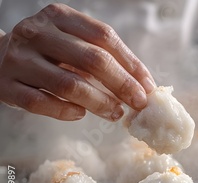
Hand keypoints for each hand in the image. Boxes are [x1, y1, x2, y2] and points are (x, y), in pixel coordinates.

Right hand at [0, 3, 155, 120]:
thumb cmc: (47, 53)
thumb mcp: (71, 43)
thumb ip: (101, 57)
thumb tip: (142, 85)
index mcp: (59, 16)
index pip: (104, 37)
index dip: (131, 63)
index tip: (148, 86)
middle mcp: (37, 33)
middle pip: (92, 59)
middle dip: (122, 84)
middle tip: (138, 103)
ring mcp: (18, 59)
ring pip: (68, 84)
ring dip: (99, 102)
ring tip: (116, 113)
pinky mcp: (6, 85)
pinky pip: (41, 102)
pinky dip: (66, 111)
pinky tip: (81, 114)